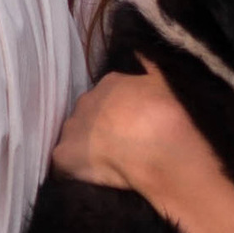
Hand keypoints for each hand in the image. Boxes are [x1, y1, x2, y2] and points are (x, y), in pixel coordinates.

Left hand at [49, 60, 213, 208]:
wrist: (161, 146)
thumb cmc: (170, 114)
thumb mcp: (166, 80)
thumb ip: (151, 66)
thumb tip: (142, 52)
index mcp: (110, 83)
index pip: (108, 97)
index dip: (120, 115)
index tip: (132, 127)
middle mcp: (86, 100)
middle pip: (89, 116)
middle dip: (101, 129)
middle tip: (121, 147)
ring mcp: (73, 127)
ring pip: (75, 138)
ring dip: (87, 149)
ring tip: (107, 165)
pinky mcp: (63, 155)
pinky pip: (64, 165)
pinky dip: (73, 171)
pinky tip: (88, 179)